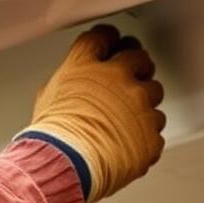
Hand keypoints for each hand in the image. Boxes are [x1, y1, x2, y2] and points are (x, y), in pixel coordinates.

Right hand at [19, 24, 165, 202]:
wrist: (66, 166)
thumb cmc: (52, 138)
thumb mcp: (48, 98)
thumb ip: (68, 83)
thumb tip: (70, 86)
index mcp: (86, 66)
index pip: (104, 36)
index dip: (109, 39)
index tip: (112, 43)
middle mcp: (117, 78)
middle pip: (139, 56)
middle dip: (137, 64)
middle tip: (132, 75)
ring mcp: (138, 104)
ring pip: (154, 92)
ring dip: (143, 102)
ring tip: (127, 119)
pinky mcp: (150, 133)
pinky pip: (155, 129)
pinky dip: (145, 134)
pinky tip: (129, 142)